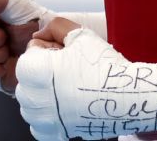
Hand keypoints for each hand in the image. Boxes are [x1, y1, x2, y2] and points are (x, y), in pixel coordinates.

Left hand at [15, 19, 156, 140]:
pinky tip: (68, 106)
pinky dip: (49, 116)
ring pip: (31, 102)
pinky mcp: (54, 134)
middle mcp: (32, 98)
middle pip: (28, 78)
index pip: (30, 52)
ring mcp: (43, 119)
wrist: (128, 97)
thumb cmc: (104, 67)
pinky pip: (39, 124)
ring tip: (70, 88)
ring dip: (44, 94)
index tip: (67, 55)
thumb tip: (39, 34)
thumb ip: (54, 26)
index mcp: (33, 70)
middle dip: (44, 71)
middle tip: (70, 70)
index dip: (50, 49)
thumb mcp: (79, 34)